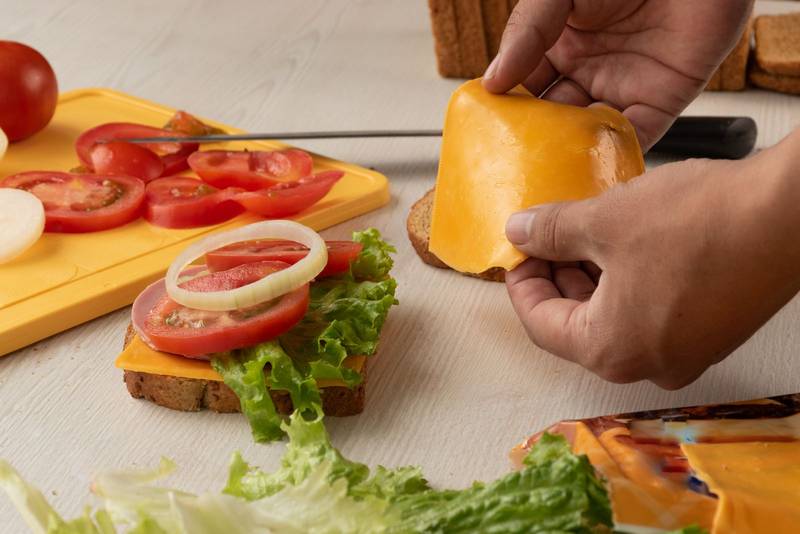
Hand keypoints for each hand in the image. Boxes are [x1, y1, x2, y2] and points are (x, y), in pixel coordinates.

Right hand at [483, 0, 752, 149]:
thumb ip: (526, 33)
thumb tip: (492, 82)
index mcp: (560, 44)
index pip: (526, 89)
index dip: (508, 112)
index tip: (489, 136)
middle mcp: (589, 69)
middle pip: (555, 118)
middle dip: (537, 143)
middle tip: (515, 168)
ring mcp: (624, 86)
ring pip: (589, 134)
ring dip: (571, 156)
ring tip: (548, 178)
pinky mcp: (662, 99)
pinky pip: (634, 136)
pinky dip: (614, 157)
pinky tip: (592, 172)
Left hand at [504, 130, 799, 388]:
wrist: (790, 214)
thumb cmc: (698, 222)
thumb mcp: (603, 221)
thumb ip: (550, 232)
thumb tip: (519, 233)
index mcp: (611, 351)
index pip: (540, 326)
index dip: (522, 284)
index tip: (518, 252)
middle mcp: (648, 364)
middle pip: (578, 326)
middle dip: (556, 278)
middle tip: (546, 237)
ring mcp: (686, 352)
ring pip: (616, 318)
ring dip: (591, 278)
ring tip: (582, 232)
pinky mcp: (713, 331)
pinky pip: (652, 312)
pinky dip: (627, 282)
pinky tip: (625, 242)